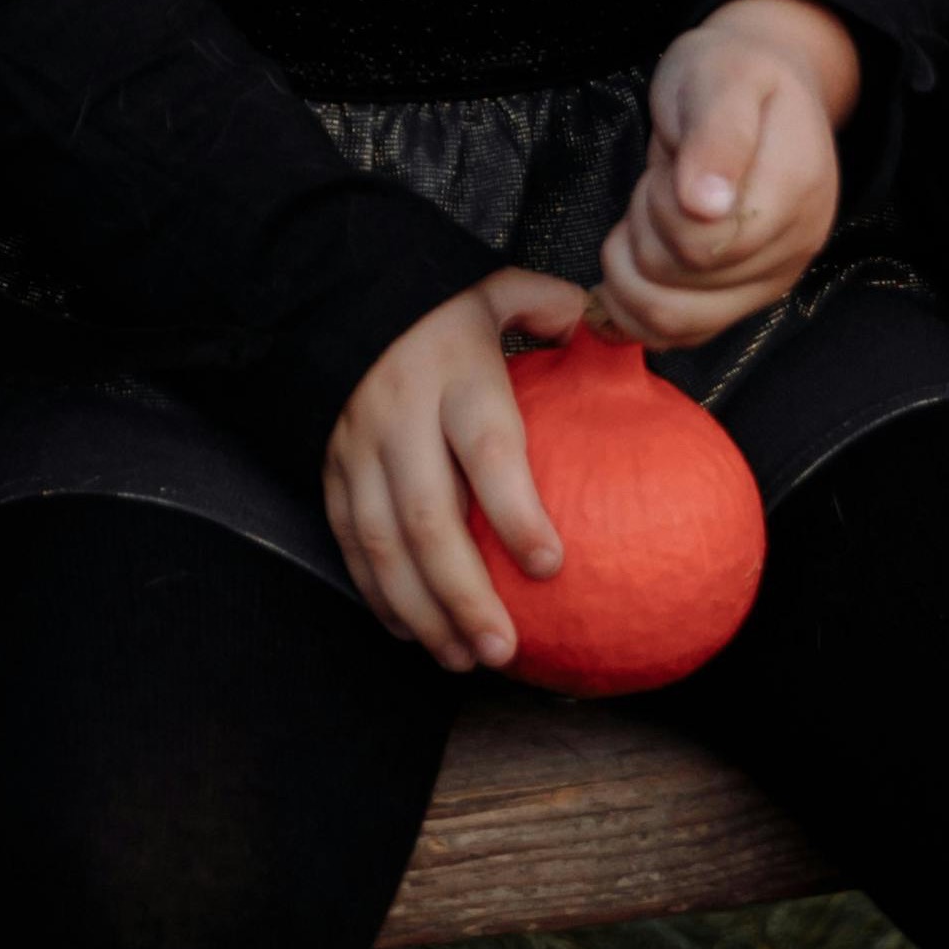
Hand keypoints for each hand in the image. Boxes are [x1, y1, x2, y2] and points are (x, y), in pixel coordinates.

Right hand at [324, 269, 594, 672]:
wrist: (335, 295)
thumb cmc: (436, 307)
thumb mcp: (494, 291)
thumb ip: (554, 311)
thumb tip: (617, 336)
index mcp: (452, 373)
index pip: (487, 449)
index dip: (516, 510)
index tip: (552, 566)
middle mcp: (399, 415)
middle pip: (427, 516)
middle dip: (464, 592)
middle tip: (503, 648)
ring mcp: (357, 446)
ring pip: (381, 542)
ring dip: (422, 609)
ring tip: (463, 658)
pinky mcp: (330, 468)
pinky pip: (348, 541)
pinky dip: (379, 593)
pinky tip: (414, 632)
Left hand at [593, 0, 857, 345]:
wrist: (760, 86)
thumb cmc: (730, 73)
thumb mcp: (718, 76)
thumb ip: (714, 135)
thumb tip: (705, 206)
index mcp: (795, 187)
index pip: (705, 242)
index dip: (662, 208)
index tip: (669, 169)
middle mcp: (795, 246)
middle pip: (683, 280)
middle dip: (644, 229)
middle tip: (657, 184)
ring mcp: (772, 280)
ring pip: (674, 320)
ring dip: (631, 270)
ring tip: (641, 219)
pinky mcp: (743, 301)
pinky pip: (677, 335)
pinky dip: (634, 305)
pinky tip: (631, 257)